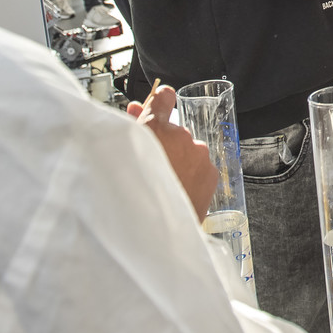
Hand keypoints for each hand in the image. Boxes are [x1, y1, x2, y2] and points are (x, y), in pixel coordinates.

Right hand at [128, 84, 215, 222]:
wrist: (154, 233)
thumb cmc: (130, 196)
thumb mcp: (122, 154)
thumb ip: (133, 129)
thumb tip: (139, 109)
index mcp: (153, 129)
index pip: (163, 98)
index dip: (158, 103)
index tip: (156, 104)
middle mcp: (180, 136)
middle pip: (173, 131)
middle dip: (163, 140)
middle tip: (149, 159)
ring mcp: (199, 155)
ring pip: (187, 151)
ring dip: (178, 160)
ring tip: (161, 183)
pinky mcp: (211, 174)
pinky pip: (200, 167)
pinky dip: (190, 175)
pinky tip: (176, 190)